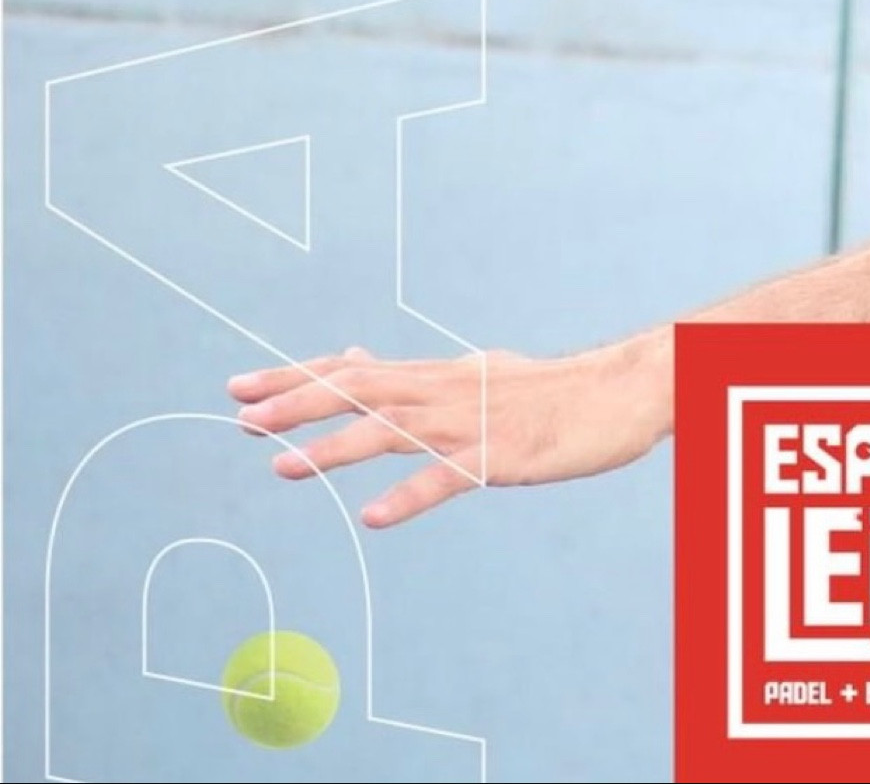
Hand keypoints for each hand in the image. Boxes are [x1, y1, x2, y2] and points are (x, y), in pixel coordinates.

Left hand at [228, 331, 673, 527]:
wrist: (621, 389)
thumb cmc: (550, 390)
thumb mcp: (478, 374)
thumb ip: (418, 377)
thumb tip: (363, 360)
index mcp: (439, 376)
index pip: (355, 370)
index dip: (296, 378)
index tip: (243, 387)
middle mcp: (446, 391)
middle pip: (361, 391)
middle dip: (297, 402)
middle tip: (239, 413)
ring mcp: (474, 423)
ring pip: (393, 430)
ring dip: (335, 448)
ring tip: (282, 467)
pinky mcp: (503, 457)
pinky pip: (449, 479)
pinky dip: (409, 496)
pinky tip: (373, 518)